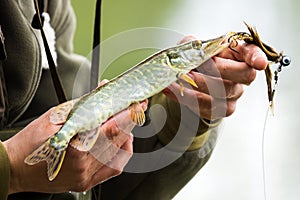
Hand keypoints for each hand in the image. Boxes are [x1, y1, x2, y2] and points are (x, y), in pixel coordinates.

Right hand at [3, 99, 146, 193]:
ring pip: (120, 154)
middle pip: (118, 139)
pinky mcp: (86, 182)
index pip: (112, 127)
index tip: (137, 104)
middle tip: (135, 108)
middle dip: (130, 121)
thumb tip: (103, 91)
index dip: (127, 114)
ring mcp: (86, 176)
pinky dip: (121, 153)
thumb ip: (83, 104)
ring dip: (127, 135)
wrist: (15, 168)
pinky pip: (113, 169)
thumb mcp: (54, 117)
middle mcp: (83, 165)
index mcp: (75, 148)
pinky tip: (120, 143)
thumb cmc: (29, 144)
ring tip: (125, 124)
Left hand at [163, 35, 267, 119]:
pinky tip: (172, 89)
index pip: (254, 53)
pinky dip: (187, 97)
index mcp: (239, 55)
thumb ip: (195, 46)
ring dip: (198, 85)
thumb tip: (193, 51)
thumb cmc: (197, 60)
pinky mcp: (221, 110)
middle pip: (243, 75)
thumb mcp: (194, 47)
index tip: (258, 63)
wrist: (190, 82)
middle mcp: (241, 76)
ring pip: (223, 93)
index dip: (257, 58)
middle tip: (196, 65)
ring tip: (178, 77)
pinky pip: (207, 106)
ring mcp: (233, 95)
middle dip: (219, 69)